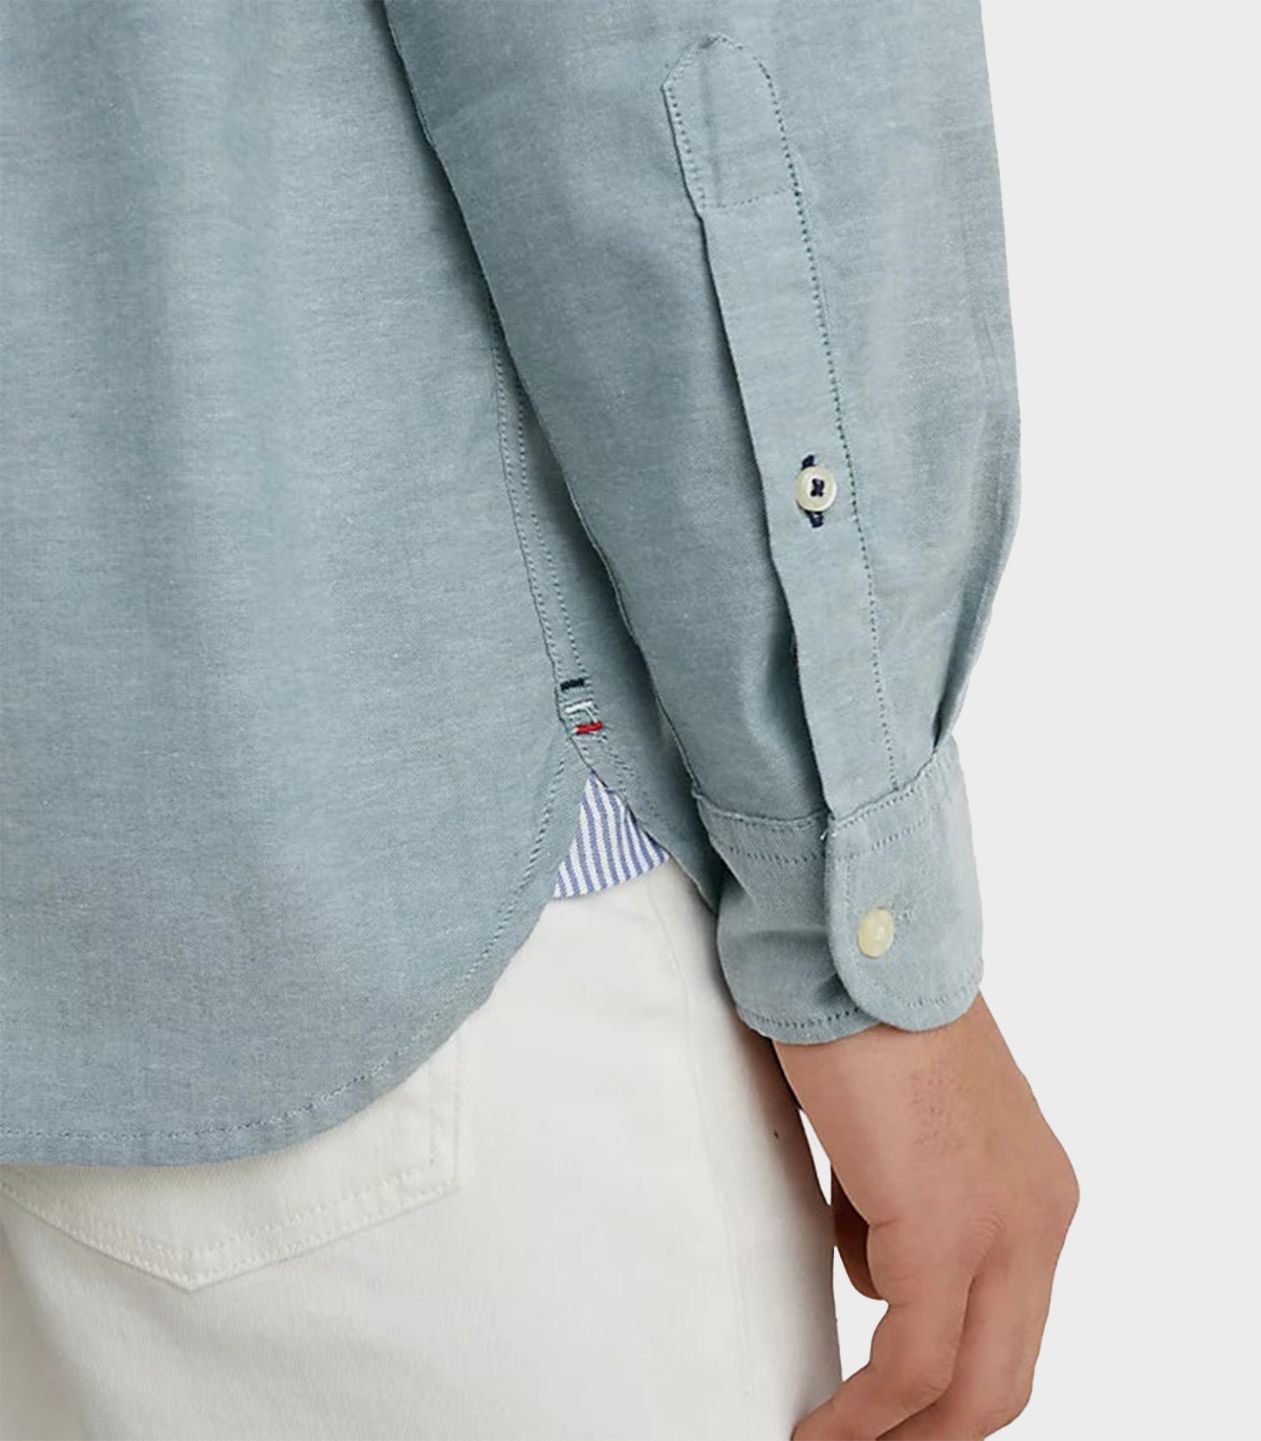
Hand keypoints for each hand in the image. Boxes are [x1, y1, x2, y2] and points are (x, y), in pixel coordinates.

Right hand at [774, 994, 1076, 1439]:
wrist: (853, 951)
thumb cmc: (861, 1017)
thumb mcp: (902, 1130)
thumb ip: (906, 1201)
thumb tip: (875, 1260)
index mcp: (1035, 1189)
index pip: (1008, 1330)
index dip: (949, 1390)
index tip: (889, 1414)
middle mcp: (1038, 1216)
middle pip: (1003, 1382)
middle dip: (931, 1434)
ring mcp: (1001, 1226)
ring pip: (965, 1387)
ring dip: (887, 1428)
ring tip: (825, 1433)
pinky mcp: (944, 1229)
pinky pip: (909, 1363)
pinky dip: (862, 1412)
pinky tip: (821, 1426)